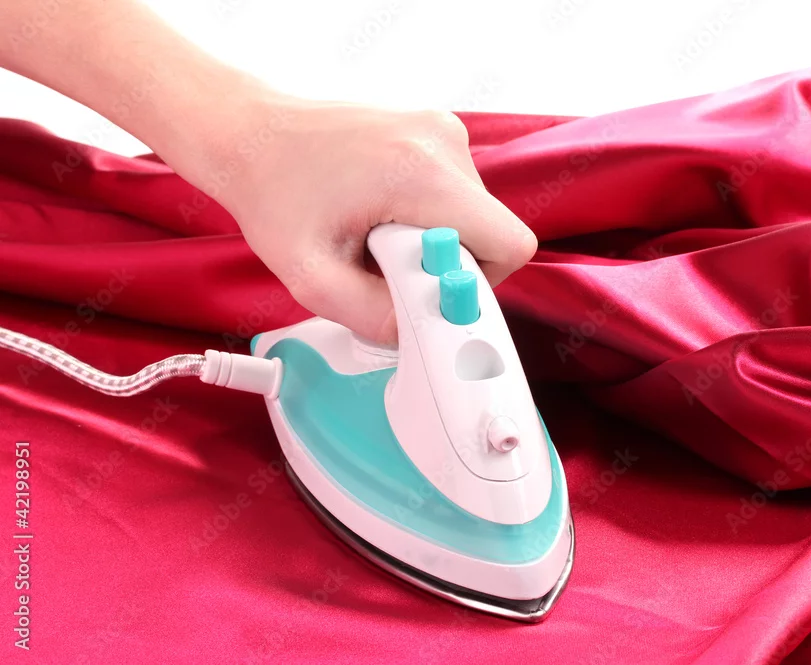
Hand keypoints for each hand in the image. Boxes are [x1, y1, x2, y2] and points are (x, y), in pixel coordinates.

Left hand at [190, 92, 537, 343]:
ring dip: (430, 242)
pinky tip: (376, 215)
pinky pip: (454, 196)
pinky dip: (423, 218)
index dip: (478, 284)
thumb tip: (421, 336)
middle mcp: (442, 142)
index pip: (508, 245)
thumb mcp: (311, 277)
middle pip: (489, 235)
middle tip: (383, 264)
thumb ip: (374, 318)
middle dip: (444, 265)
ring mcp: (440, 130)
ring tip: (372, 235)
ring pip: (472, 217)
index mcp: (422, 172)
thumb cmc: (271, 191)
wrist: (249, 134)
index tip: (425, 288)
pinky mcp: (432, 132)